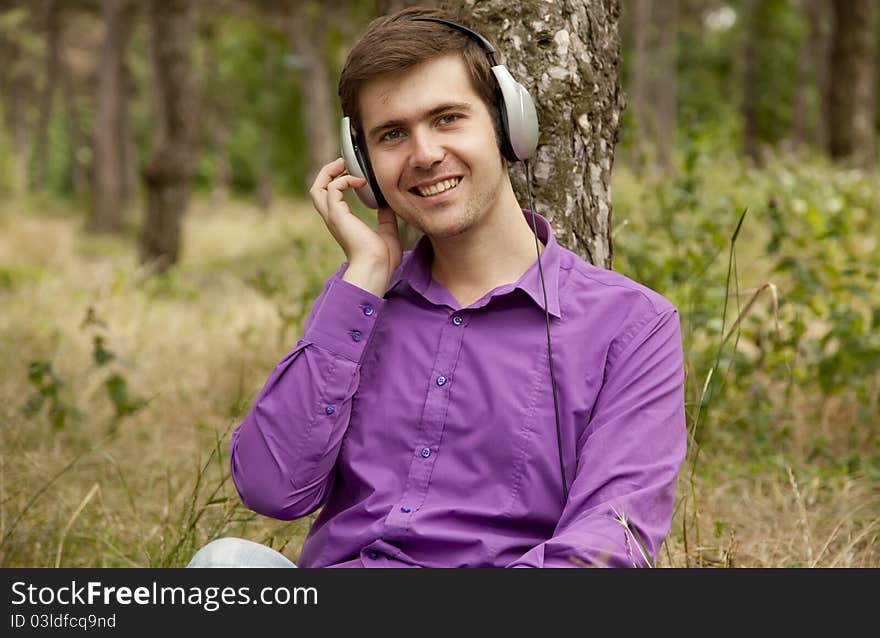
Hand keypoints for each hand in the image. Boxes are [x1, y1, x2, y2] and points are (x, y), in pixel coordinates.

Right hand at [309, 158, 401, 296]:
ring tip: (346, 165)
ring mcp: (333, 217)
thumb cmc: (383, 259)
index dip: (337, 180)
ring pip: (317, 188)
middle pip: (316, 189)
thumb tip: (388, 206)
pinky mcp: (337, 215)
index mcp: (342, 223)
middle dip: (328, 172)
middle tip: (345, 163)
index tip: (355, 173)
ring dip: (330, 172)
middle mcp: (333, 219)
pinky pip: (332, 189)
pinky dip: (344, 180)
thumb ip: (386, 218)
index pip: (329, 197)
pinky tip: (360, 182)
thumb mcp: (387, 233)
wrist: (377, 268)